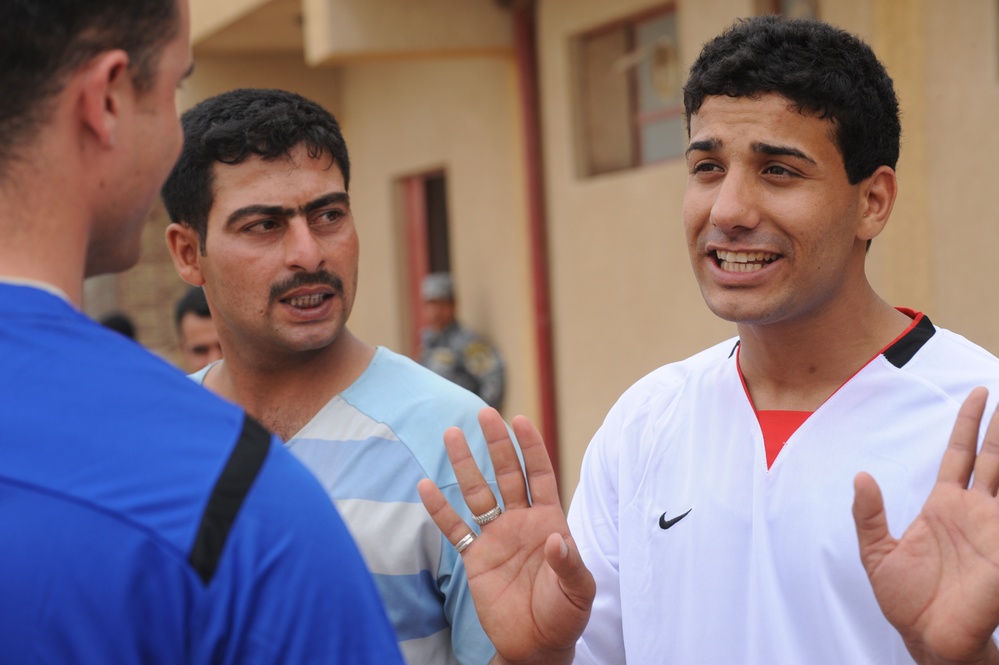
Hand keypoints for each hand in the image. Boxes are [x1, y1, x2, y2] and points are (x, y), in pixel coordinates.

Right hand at [418, 408, 594, 664]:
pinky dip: (439, 509)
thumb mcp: (579, 590)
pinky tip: (425, 486)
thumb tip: (555, 538)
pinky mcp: (475, 558)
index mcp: (549, 520)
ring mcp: (496, 537)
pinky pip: (455, 528)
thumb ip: (568, 563)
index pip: (540, 474)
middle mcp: (521, 521)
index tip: (520, 420)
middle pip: (507, 474)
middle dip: (497, 444)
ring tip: (450, 435)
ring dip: (465, 465)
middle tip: (484, 414)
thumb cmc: (565, 614)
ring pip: (478, 493)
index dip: (531, 447)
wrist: (537, 645)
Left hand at [853, 387, 998, 664]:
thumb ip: (869, 514)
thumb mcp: (877, 552)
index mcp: (945, 506)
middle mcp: (975, 512)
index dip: (968, 424)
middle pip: (994, 458)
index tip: (977, 394)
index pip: (960, 454)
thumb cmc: (907, 600)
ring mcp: (994, 529)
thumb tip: (861, 476)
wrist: (927, 638)